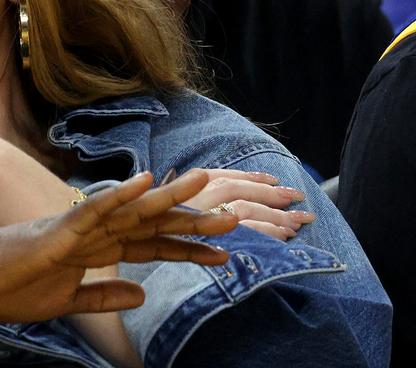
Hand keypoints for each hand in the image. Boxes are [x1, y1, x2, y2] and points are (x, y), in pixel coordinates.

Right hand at [0, 170, 238, 320]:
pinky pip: (94, 211)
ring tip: (205, 182)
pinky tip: (145, 183)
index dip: (186, 250)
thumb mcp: (66, 302)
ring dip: (169, 198)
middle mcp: (92, 233)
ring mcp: (76, 228)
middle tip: (237, 215)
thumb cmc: (7, 288)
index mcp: (94, 251)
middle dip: (193, 221)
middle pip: (150, 225)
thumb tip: (140, 295)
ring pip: (131, 211)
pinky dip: (121, 196)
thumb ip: (102, 297)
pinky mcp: (58, 231)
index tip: (224, 253)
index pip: (149, 247)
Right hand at [171, 168, 314, 239]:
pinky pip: (247, 233)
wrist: (136, 257)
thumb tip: (224, 201)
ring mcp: (200, 219)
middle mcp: (192, 200)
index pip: (219, 176)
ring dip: (275, 215)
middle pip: (236, 190)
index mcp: (182, 190)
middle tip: (296, 196)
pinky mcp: (212, 240)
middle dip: (270, 193)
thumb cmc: (158, 236)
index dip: (249, 177)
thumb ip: (191, 203)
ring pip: (245, 209)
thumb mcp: (167, 212)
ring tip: (298, 221)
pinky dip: (269, 232)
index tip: (271, 178)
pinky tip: (284, 237)